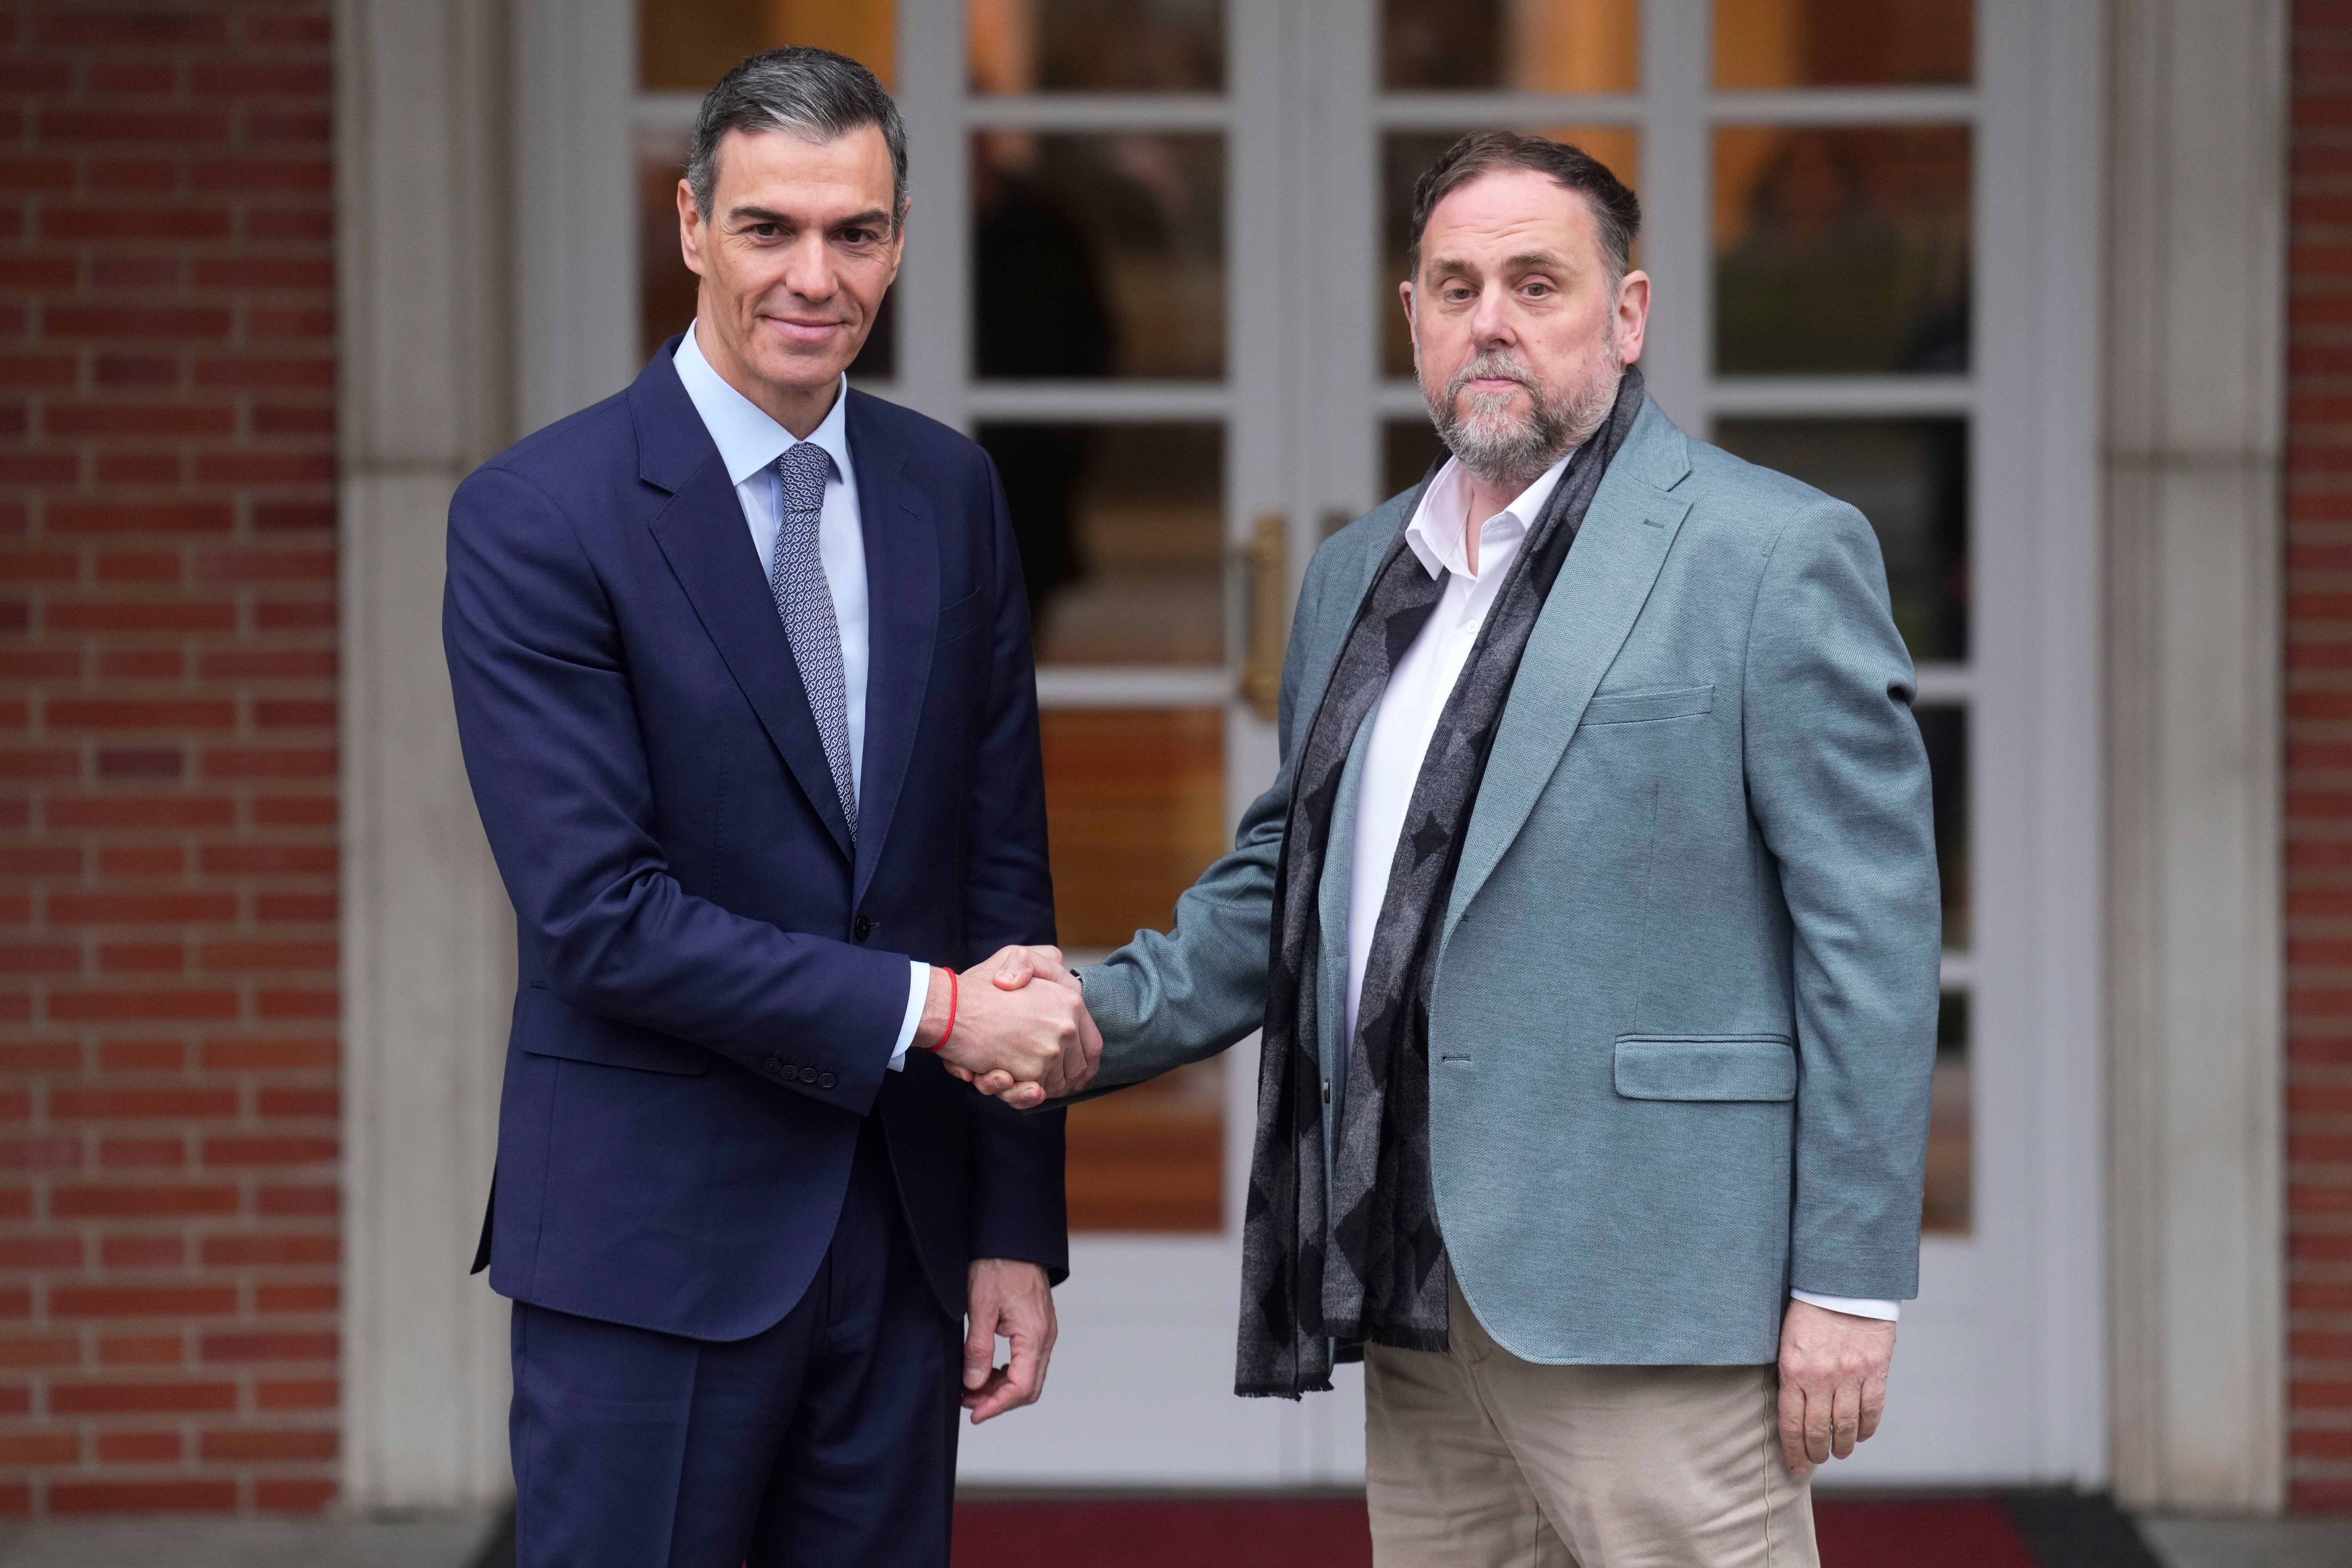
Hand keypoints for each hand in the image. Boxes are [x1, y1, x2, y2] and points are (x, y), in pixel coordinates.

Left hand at [962, 1257, 1055, 1423]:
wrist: (1014, 1239)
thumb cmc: (997, 1265)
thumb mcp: (980, 1306)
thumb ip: (978, 1348)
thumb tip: (974, 1384)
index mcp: (1034, 1335)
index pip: (1021, 1387)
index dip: (996, 1406)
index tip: (973, 1414)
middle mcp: (1046, 1337)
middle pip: (1029, 1388)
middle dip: (998, 1401)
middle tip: (967, 1402)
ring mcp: (1045, 1332)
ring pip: (1029, 1376)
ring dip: (1002, 1388)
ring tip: (972, 1387)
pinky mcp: (1039, 1326)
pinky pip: (1028, 1361)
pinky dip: (1008, 1373)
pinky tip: (988, 1369)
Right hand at [981, 945, 1100, 1101]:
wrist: (948, 1007)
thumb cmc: (979, 984)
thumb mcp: (1017, 957)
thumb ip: (1045, 967)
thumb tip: (1066, 989)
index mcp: (1069, 1002)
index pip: (1091, 1046)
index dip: (1082, 1063)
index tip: (1071, 1073)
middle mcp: (1066, 1027)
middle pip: (1074, 1071)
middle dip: (1056, 1079)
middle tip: (1034, 1077)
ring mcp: (1049, 1051)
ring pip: (1051, 1086)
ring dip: (1030, 1087)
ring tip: (1007, 1074)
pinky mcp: (1029, 1071)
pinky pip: (1030, 1094)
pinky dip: (1016, 1093)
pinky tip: (1002, 1078)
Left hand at [1776, 1298, 1895, 1474]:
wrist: (1844, 1284)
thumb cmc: (1809, 1310)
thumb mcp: (1787, 1340)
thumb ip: (1790, 1373)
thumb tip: (1791, 1407)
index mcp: (1793, 1370)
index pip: (1791, 1423)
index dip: (1793, 1450)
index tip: (1794, 1465)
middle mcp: (1821, 1378)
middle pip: (1818, 1431)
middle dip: (1815, 1452)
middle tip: (1815, 1460)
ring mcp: (1850, 1376)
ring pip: (1846, 1427)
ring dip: (1841, 1446)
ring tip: (1838, 1451)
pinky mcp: (1875, 1371)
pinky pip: (1871, 1410)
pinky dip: (1866, 1429)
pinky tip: (1859, 1435)